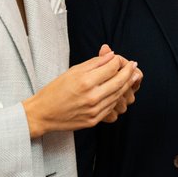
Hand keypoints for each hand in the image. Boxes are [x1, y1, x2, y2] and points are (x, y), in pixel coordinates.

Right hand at [24, 46, 139, 136]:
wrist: (43, 114)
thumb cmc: (55, 90)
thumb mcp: (72, 71)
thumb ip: (94, 63)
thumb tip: (111, 55)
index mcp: (85, 81)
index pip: (111, 68)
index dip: (118, 61)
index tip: (120, 58)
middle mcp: (92, 97)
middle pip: (119, 82)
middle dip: (129, 72)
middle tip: (134, 66)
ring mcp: (94, 110)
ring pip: (118, 95)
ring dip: (126, 85)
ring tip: (131, 77)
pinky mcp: (94, 120)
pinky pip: (111, 107)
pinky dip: (117, 97)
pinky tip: (118, 91)